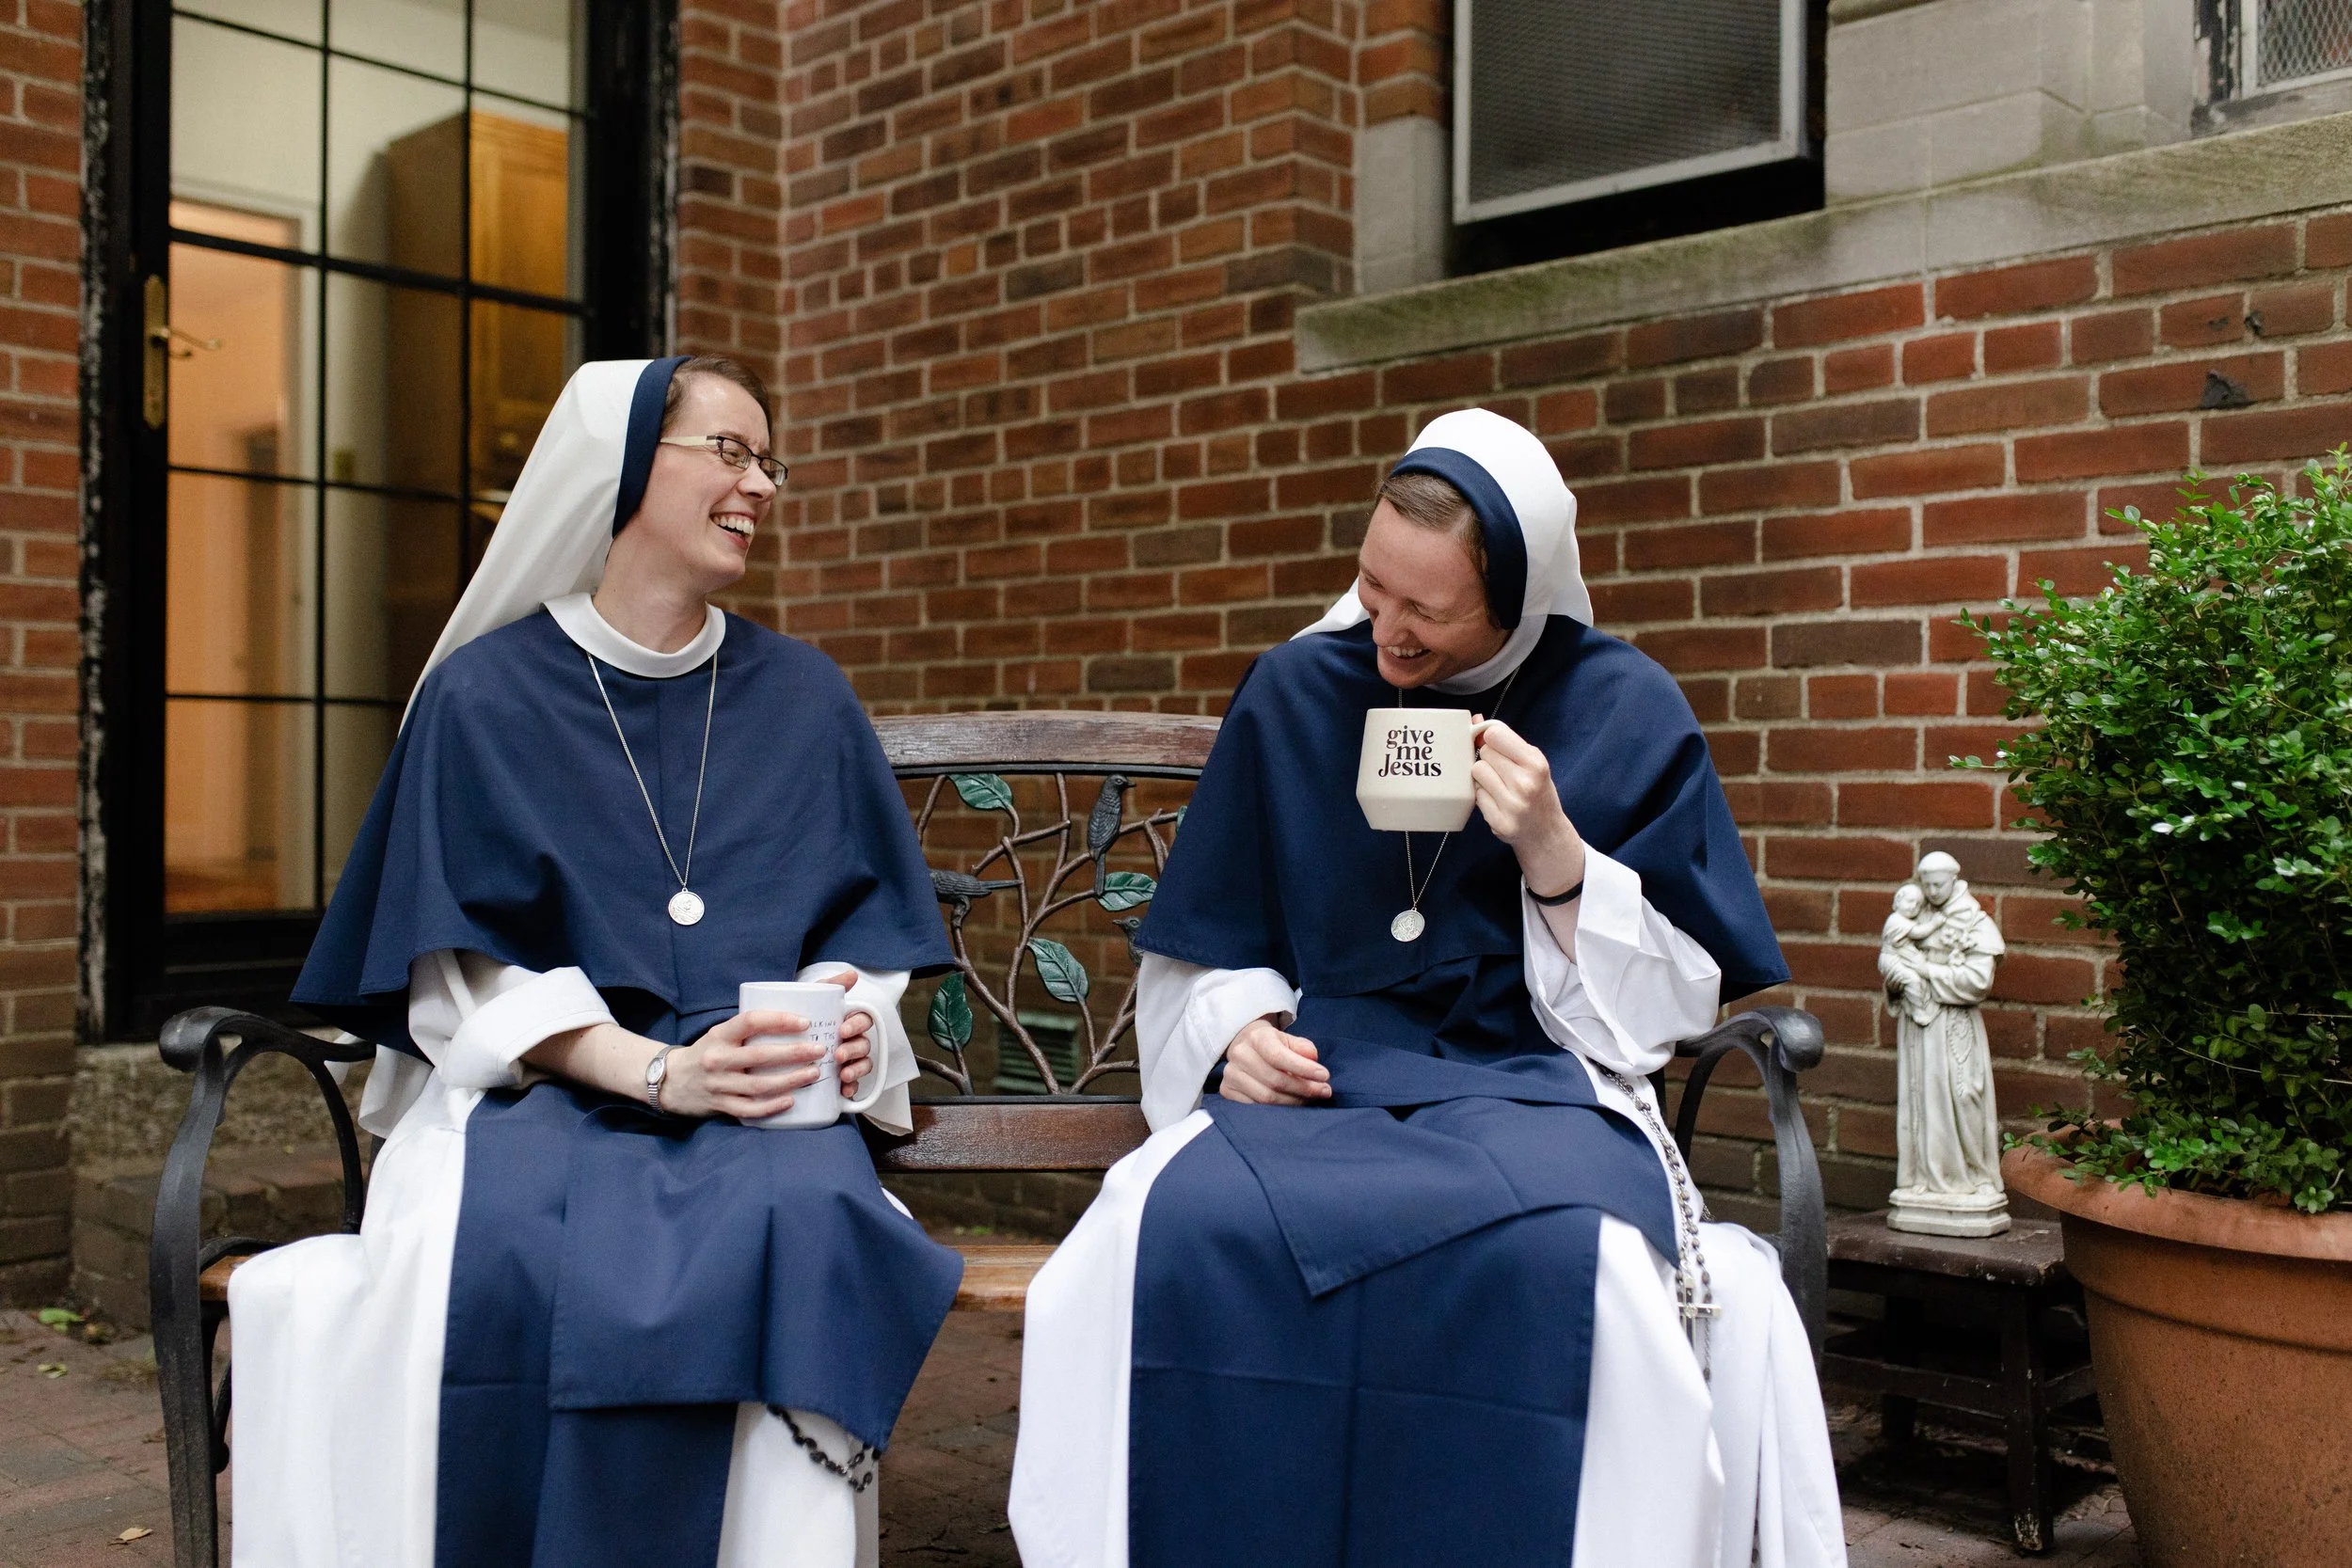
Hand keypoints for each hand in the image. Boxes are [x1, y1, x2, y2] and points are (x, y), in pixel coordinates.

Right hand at [656, 1009, 826, 1120]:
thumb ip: (749, 1028)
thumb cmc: (707, 1052)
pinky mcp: (720, 1105)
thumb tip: (794, 1018)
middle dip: (794, 1053)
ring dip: (790, 1079)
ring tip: (814, 1073)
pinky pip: (749, 1109)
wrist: (670, 1081)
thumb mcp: (721, 1034)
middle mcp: (717, 1058)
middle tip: (819, 1050)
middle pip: (760, 1056)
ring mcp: (718, 1084)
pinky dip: (772, 1106)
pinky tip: (791, 1100)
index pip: (750, 1021)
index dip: (779, 1020)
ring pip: (759, 1085)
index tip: (804, 1022)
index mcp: (719, 1035)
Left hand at [809, 968, 877, 1089]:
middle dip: (854, 1049)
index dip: (857, 1025)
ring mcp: (848, 1061)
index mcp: (846, 1022)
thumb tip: (852, 974)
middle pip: (864, 1044)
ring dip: (856, 1068)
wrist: (775, 1052)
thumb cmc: (799, 1022)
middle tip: (838, 1053)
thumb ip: (829, 986)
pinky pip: (855, 1085)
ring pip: (863, 1064)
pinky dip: (853, 1088)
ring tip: (843, 1073)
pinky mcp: (842, 1080)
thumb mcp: (810, 1001)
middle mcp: (851, 1041)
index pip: (862, 1020)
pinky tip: (844, 1090)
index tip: (843, 1029)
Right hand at [1220, 1016, 1331, 1104]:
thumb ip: (1302, 1047)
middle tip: (1324, 1091)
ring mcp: (1231, 1075)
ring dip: (1293, 1102)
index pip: (1279, 1056)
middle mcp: (1240, 1055)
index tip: (1325, 1076)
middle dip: (1303, 1089)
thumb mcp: (1289, 1039)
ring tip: (1310, 1099)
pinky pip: (1255, 1107)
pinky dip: (1277, 1110)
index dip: (1303, 1069)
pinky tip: (1291, 1105)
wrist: (1245, 1046)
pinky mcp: (1227, 1091)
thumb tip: (1312, 1057)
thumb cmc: (1272, 1045)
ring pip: (1266, 1098)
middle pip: (1275, 1081)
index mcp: (1256, 1038)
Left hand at [1470, 718, 1585, 897]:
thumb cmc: (1537, 791)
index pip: (1495, 734)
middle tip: (1502, 771)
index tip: (1496, 745)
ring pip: (1476, 772)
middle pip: (1484, 752)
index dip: (1491, 738)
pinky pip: (1476, 795)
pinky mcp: (1499, 822)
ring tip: (1498, 785)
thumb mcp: (1531, 762)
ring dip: (1482, 777)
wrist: (1546, 832)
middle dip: (1489, 759)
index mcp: (1536, 763)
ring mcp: (1512, 805)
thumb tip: (1475, 719)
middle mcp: (1525, 783)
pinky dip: (1482, 796)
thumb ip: (1505, 740)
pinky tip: (1496, 801)